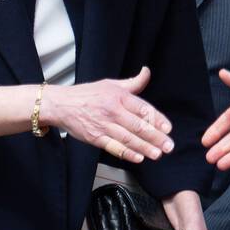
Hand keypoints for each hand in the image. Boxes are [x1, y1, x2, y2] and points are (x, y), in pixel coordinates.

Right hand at [42, 67, 173, 162]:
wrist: (61, 104)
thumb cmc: (87, 94)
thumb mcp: (111, 84)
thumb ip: (132, 83)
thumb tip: (147, 72)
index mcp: (118, 96)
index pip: (142, 108)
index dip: (157, 119)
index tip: (168, 128)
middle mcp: (112, 110)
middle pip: (138, 125)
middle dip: (156, 137)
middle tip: (168, 145)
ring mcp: (103, 125)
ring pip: (128, 138)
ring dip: (145, 147)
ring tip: (157, 154)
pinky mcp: (95, 138)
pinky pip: (114, 147)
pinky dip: (127, 153)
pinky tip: (138, 157)